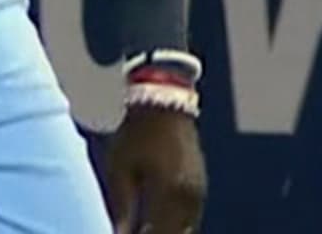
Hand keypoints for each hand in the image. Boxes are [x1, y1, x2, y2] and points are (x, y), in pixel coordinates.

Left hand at [104, 107, 206, 233]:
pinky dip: (176, 226)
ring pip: (187, 230)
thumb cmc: (137, 133)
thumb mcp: (121, 168)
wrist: (165, 101)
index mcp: (169, 191)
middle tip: (134, 232)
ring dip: (166, 233)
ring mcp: (199, 192)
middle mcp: (189, 196)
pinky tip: (157, 226)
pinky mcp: (201, 187)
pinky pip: (191, 218)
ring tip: (144, 230)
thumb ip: (122, 206)